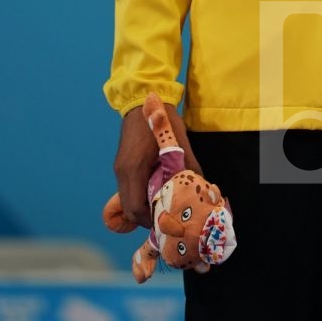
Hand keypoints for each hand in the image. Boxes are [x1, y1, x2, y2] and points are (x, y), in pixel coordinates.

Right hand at [113, 102, 202, 227]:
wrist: (141, 99)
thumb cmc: (161, 119)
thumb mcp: (179, 141)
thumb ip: (189, 165)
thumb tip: (202, 185)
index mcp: (134, 169)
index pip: (136, 209)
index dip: (151, 220)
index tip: (168, 221)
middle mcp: (122, 172)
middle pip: (129, 209)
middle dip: (147, 218)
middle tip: (167, 217)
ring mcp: (119, 169)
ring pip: (127, 200)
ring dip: (143, 208)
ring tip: (163, 206)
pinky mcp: (121, 165)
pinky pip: (127, 189)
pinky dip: (139, 197)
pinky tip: (155, 191)